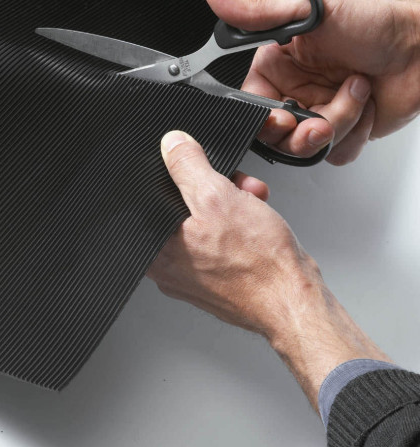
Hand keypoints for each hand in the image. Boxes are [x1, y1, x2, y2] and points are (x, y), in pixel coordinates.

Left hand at [148, 131, 390, 406]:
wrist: (294, 301)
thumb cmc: (259, 265)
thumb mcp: (218, 197)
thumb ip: (188, 166)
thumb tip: (171, 145)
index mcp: (154, 250)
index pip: (152, 197)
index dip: (181, 176)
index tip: (204, 172)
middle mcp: (167, 267)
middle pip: (180, 209)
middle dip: (213, 189)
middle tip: (235, 188)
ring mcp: (190, 274)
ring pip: (202, 222)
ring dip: (228, 204)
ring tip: (251, 204)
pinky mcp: (213, 277)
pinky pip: (217, 240)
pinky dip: (234, 226)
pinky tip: (254, 221)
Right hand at [204, 0, 419, 164]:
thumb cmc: (372, 23)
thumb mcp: (310, 8)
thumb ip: (257, 9)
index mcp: (276, 67)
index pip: (251, 106)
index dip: (265, 121)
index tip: (284, 117)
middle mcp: (293, 92)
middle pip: (276, 136)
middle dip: (303, 132)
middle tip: (323, 118)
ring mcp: (317, 113)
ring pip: (307, 148)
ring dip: (339, 124)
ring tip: (356, 92)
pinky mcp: (342, 131)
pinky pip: (333, 154)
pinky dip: (354, 135)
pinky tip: (365, 107)